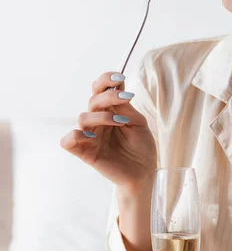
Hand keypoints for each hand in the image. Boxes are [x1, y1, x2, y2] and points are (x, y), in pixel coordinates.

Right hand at [60, 71, 156, 192]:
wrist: (143, 173)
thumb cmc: (141, 147)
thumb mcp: (139, 124)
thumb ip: (126, 109)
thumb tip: (116, 91)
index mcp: (110, 110)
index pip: (101, 89)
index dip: (106, 80)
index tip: (120, 77)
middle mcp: (98, 121)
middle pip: (93, 100)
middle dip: (108, 96)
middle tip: (126, 98)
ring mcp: (91, 136)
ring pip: (83, 117)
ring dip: (101, 115)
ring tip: (120, 122)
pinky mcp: (85, 152)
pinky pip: (68, 141)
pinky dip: (74, 135)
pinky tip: (92, 137)